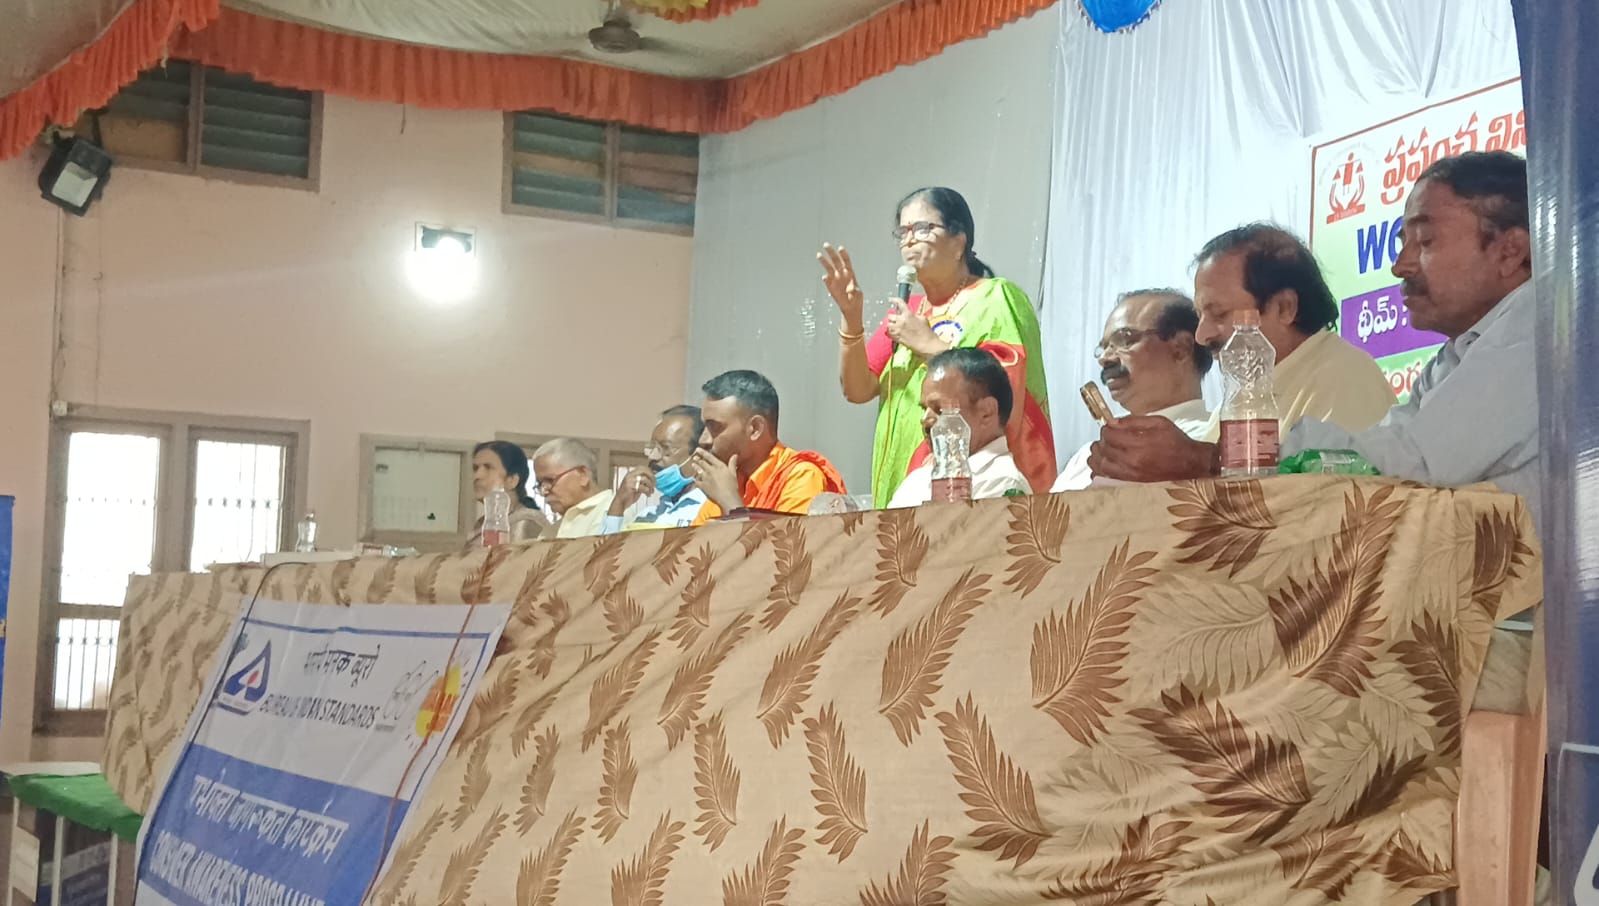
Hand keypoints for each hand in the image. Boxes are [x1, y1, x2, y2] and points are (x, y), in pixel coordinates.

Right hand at [608, 467, 656, 514]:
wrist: (620, 502)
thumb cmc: (628, 495)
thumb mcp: (635, 486)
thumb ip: (642, 482)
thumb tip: (652, 480)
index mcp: (631, 474)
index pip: (642, 468)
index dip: (650, 472)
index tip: (654, 478)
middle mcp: (630, 475)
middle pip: (644, 471)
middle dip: (652, 477)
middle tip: (654, 484)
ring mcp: (630, 480)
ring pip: (645, 479)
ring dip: (650, 486)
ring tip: (651, 491)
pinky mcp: (630, 487)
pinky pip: (643, 487)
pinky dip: (648, 492)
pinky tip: (648, 495)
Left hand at [684, 449, 743, 510]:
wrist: (727, 498)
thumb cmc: (732, 486)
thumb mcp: (733, 473)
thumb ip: (732, 463)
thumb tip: (735, 455)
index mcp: (719, 466)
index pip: (709, 457)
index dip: (702, 452)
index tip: (697, 449)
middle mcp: (711, 470)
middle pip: (702, 463)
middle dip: (697, 459)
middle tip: (694, 457)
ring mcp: (705, 478)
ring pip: (698, 470)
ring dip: (695, 467)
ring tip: (693, 465)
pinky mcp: (702, 486)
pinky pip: (696, 480)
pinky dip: (695, 478)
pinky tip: (694, 478)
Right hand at [817, 244, 864, 330]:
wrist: (850, 308)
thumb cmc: (856, 300)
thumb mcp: (857, 294)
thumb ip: (854, 290)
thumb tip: (849, 287)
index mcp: (850, 274)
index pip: (846, 261)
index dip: (843, 255)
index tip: (840, 248)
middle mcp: (841, 274)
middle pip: (836, 261)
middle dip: (831, 253)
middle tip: (826, 245)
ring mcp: (835, 279)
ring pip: (829, 268)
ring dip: (824, 261)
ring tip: (818, 254)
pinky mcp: (829, 286)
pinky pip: (826, 280)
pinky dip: (826, 278)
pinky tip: (825, 277)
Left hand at [884, 299, 944, 356]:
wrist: (926, 344)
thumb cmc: (927, 332)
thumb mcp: (923, 319)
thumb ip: (914, 315)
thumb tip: (910, 315)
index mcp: (908, 314)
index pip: (900, 303)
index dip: (895, 300)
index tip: (891, 299)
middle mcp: (901, 321)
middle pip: (890, 315)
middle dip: (893, 317)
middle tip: (897, 319)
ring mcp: (897, 330)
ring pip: (888, 324)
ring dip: (891, 324)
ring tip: (895, 326)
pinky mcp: (896, 338)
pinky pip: (888, 333)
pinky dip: (889, 332)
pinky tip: (894, 332)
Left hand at [1086, 416, 1218, 482]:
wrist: (1191, 464)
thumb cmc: (1176, 441)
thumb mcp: (1158, 422)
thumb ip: (1133, 421)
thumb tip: (1112, 422)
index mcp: (1138, 444)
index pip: (1109, 435)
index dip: (1106, 429)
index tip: (1111, 427)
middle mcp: (1131, 462)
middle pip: (1103, 450)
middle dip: (1101, 441)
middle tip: (1107, 438)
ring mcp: (1129, 475)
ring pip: (1100, 466)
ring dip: (1097, 456)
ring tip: (1102, 450)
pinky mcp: (1130, 484)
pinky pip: (1105, 479)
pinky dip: (1099, 471)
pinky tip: (1103, 464)